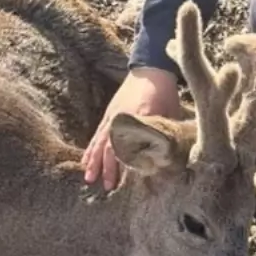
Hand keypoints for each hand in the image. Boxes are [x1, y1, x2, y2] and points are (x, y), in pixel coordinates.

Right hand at [82, 67, 181, 189]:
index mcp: (139, 117)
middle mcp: (121, 117)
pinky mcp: (108, 114)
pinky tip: (85, 162)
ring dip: (94, 161)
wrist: (151, 68)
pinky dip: (90, 149)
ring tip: (90, 179)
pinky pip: (96, 135)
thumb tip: (167, 157)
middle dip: (108, 167)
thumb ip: (165, 133)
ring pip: (100, 142)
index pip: (130, 142)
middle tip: (107, 187)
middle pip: (111, 145)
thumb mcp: (169, 112)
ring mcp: (112, 116)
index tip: (127, 180)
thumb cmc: (164, 92)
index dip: (127, 162)